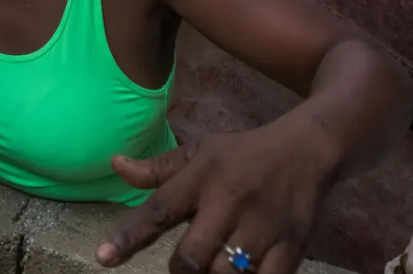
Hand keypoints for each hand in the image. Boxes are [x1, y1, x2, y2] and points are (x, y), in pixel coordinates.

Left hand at [96, 116, 338, 272]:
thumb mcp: (199, 151)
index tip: (103, 257)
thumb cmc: (242, 155)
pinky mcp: (292, 247)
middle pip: (192, 258)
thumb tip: (114, 165)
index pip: (158, 209)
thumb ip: (157, 169)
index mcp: (201, 176)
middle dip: (182, 269)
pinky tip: (244, 271)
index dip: (128, 236)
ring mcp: (263, 227)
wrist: (308, 150)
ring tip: (216, 263)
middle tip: (186, 264)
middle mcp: (229, 202)